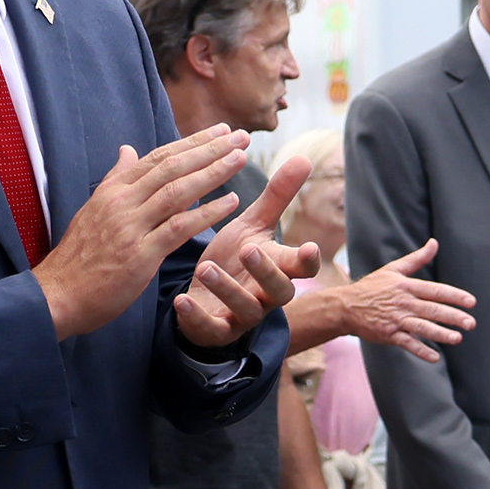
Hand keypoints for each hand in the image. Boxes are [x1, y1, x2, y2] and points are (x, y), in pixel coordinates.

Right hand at [32, 123, 250, 339]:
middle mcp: (122, 202)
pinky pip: (178, 228)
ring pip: (178, 191)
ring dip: (213, 173)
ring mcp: (130, 227)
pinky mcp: (140, 255)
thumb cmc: (79, 256)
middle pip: (172, 167)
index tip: (220, 131)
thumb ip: (116, 180)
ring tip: (241, 159)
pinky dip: (206, 213)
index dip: (192, 142)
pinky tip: (231, 201)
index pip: (159, 157)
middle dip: (209, 149)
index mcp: (113, 190)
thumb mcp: (94, 210)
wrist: (57, 295)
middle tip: (241, 135)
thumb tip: (127, 150)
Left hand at [176, 151, 319, 347]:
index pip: (303, 267)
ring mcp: (243, 315)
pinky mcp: (217, 330)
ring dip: (226, 288)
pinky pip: (211, 328)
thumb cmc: (235, 258)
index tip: (309, 247)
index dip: (308, 260)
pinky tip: (180, 299)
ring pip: (245, 308)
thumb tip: (304, 157)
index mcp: (279, 268)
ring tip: (204, 267)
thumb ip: (278, 197)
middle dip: (265, 271)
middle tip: (248, 249)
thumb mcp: (254, 227)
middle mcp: (267, 295)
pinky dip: (196, 315)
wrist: (207, 299)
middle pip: (280, 289)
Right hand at [303, 238, 472, 359]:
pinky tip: (435, 357)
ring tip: (457, 339)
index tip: (471, 302)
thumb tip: (434, 243)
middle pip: (432, 309)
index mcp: (407, 285)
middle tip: (470, 323)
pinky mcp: (388, 334)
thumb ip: (417, 258)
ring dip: (440, 334)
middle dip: (453, 317)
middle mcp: (403, 302)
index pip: (436, 291)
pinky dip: (421, 350)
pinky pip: (407, 343)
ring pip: (422, 327)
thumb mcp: (394, 269)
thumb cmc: (372, 287)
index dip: (455, 296)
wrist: (345, 306)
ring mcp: (396, 319)